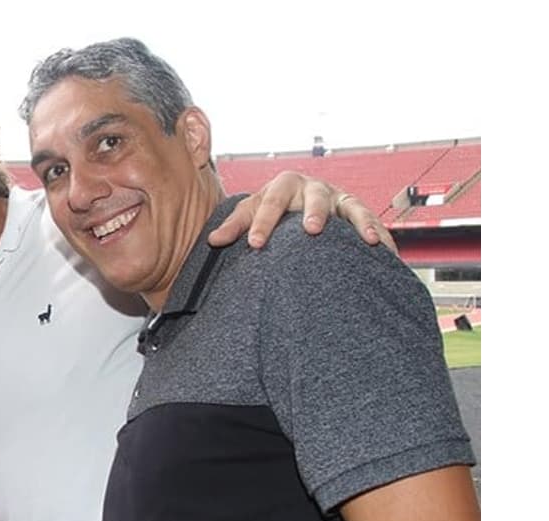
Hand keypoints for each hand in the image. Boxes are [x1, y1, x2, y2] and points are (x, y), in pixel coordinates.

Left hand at [208, 170, 396, 251]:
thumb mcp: (250, 213)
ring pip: (352, 206)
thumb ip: (234, 226)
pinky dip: (383, 235)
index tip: (256, 244)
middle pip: (315, 197)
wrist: (295, 200)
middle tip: (312, 230)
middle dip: (314, 212)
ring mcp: (338, 198)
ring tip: (369, 241)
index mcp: (283, 185)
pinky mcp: (356, 211)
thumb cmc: (270, 209)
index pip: (271, 201)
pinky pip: (373, 222)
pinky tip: (390, 252)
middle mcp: (313, 188)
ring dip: (360, 223)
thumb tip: (213, 240)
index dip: (263, 222)